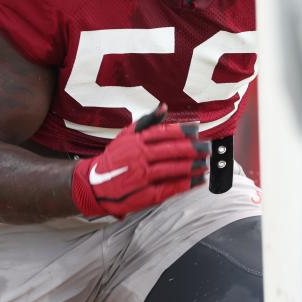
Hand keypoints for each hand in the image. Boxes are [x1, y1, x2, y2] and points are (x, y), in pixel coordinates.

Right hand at [71, 104, 208, 218]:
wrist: (94, 185)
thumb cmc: (114, 158)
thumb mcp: (126, 135)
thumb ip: (147, 122)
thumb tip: (164, 107)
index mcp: (136, 141)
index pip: (163, 133)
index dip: (182, 131)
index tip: (196, 130)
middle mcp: (139, 157)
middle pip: (171, 151)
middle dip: (193, 149)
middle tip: (208, 148)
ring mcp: (142, 176)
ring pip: (172, 169)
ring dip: (193, 167)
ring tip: (206, 164)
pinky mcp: (145, 195)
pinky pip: (169, 188)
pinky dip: (186, 185)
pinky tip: (198, 181)